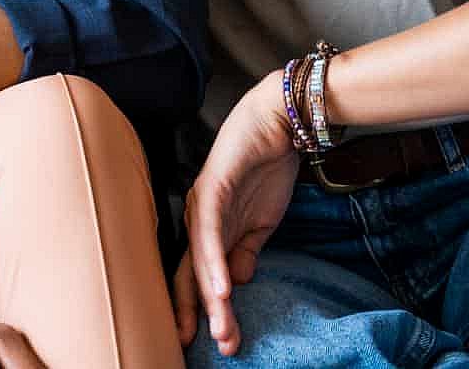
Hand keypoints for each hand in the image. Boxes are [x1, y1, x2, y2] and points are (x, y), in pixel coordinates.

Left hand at [183, 73, 299, 356]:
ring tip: (218, 330)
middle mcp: (198, 219)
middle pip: (191, 274)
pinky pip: (211, 232)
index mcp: (209, 229)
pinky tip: (223, 288)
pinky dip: (215, 262)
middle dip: (197, 312)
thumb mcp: (259, 222)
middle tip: (203, 346)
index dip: (195, 309)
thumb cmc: (265, 169)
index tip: (201, 343)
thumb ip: (245, 250)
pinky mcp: (212, 189)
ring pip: (200, 260)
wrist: (276, 122)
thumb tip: (237, 282)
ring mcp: (202, 204)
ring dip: (209, 298)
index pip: (196, 276)